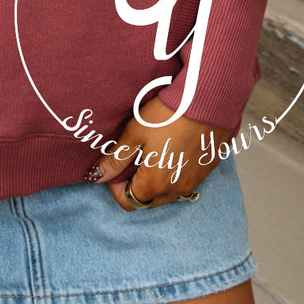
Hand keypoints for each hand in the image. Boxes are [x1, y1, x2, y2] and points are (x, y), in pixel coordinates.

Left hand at [86, 94, 226, 211]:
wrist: (208, 101)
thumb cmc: (168, 115)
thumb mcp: (135, 133)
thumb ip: (115, 159)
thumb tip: (96, 176)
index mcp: (154, 184)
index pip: (129, 202)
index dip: (116, 188)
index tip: (116, 167)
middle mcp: (176, 189)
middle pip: (149, 201)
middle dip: (136, 187)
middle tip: (133, 159)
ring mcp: (194, 181)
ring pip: (169, 193)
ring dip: (157, 182)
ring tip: (154, 153)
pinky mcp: (207, 170)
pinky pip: (186, 181)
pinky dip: (176, 173)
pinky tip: (174, 150)